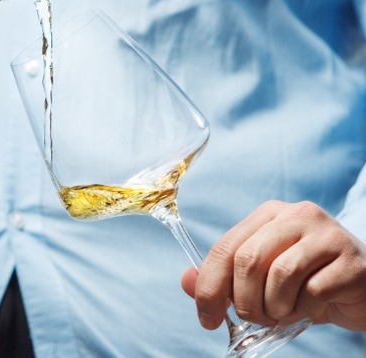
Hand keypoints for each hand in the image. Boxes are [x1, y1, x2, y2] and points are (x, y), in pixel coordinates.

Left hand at [181, 200, 365, 331]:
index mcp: (268, 214)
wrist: (364, 289)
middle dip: (244, 301)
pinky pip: (313, 291)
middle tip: (254, 319)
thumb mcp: (261, 280)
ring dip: (275, 307)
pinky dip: (305, 310)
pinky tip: (312, 308)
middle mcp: (296, 215)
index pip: (225, 248)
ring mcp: (327, 234)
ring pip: (280, 274)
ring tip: (284, 313)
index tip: (207, 318)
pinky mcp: (351, 260)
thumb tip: (185, 280)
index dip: (210, 287)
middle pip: (248, 260)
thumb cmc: (306, 283)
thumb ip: (223, 279)